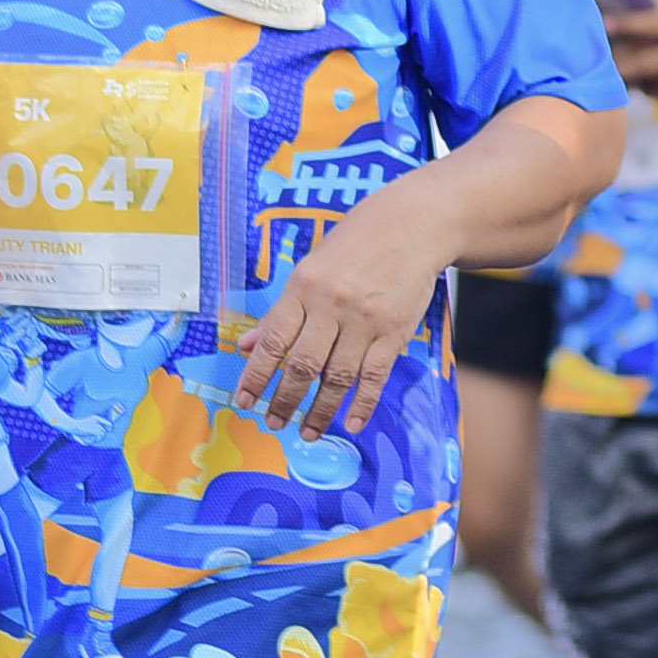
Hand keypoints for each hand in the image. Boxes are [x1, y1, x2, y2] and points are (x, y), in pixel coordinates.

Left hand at [232, 179, 456, 440]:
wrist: (412, 225)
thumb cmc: (356, 245)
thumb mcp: (309, 269)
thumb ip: (280, 311)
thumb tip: (247, 345)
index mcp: (303, 287)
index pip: (273, 341)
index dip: (256, 376)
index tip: (244, 402)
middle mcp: (331, 305)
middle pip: (303, 365)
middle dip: (285, 400)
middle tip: (274, 422)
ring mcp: (365, 320)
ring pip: (337, 377)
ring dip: (320, 410)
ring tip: (307, 432)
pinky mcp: (394, 331)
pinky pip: (375, 376)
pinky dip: (362, 403)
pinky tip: (351, 423)